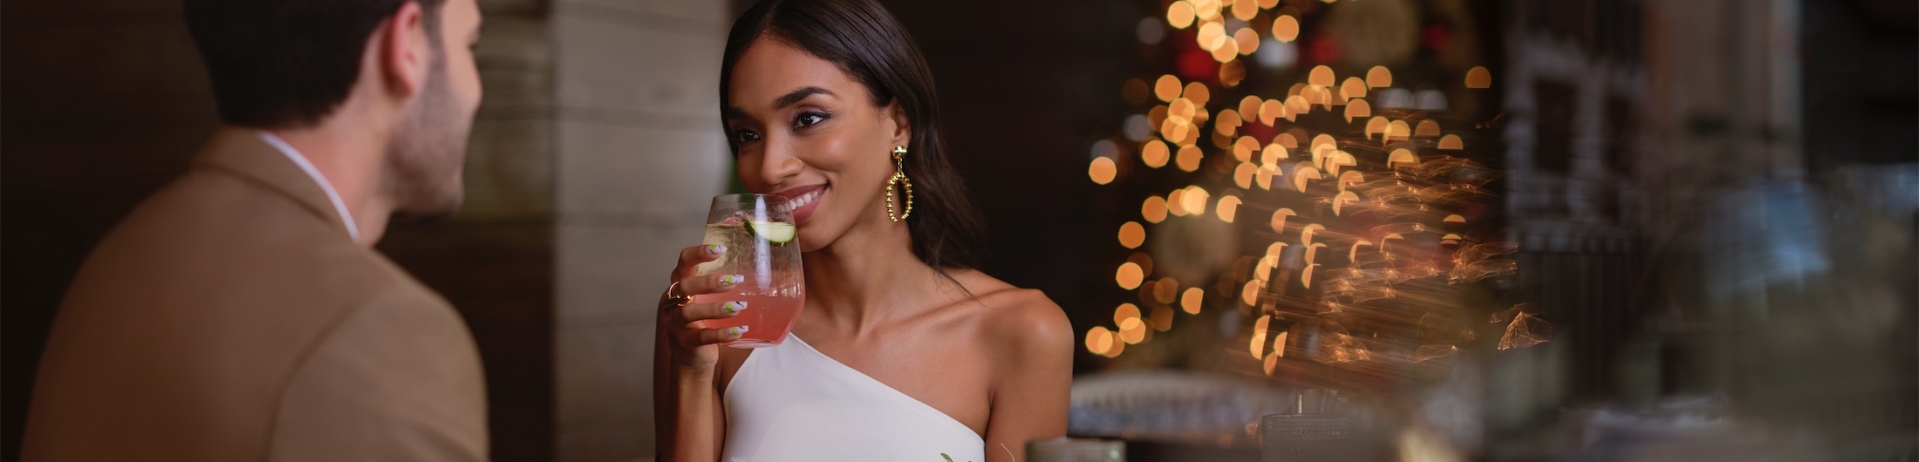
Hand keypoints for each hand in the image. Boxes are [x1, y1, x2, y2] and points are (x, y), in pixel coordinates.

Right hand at [658, 244, 747, 371]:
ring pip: (690, 312)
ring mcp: (676, 323)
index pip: (683, 262)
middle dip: (709, 282)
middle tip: (735, 280)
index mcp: (679, 285)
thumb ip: (720, 288)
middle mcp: (673, 302)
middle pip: (684, 286)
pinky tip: (739, 331)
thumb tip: (761, 272)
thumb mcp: (705, 301)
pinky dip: (722, 333)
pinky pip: (702, 337)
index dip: (698, 254)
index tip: (720, 249)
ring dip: (716, 308)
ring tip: (739, 307)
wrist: (690, 359)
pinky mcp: (686, 342)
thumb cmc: (702, 323)